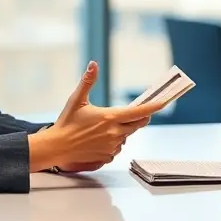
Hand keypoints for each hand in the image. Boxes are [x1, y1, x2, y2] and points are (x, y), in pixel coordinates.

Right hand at [29, 61, 164, 171]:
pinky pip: (117, 147)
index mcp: (110, 118)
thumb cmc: (66, 123)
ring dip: (122, 130)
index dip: (154, 107)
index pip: (139, 112)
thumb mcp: (76, 100)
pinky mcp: (107, 157)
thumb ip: (87, 81)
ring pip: (126, 136)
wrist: (56, 147)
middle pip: (138, 124)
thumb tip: (93, 64)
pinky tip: (98, 139)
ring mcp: (112, 147)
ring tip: (102, 127)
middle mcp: (114, 133)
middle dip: (139, 117)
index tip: (164, 102)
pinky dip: (113, 142)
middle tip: (133, 112)